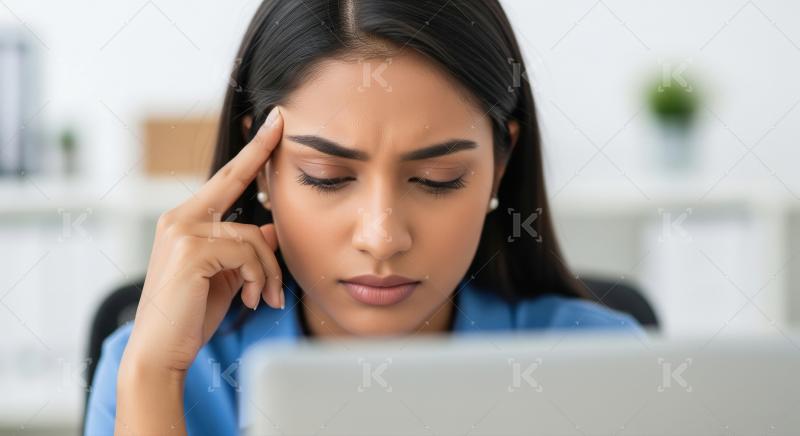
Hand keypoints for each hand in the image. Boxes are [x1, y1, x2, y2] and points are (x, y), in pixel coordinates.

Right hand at [121, 106, 284, 374]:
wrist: (161, 351)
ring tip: (265, 297)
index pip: (225, 178)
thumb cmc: (191, 314)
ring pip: (253, 234)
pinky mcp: (191, 250)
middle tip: (282, 123)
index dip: (251, 150)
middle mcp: (180, 218)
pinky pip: (248, 252)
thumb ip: (246, 249)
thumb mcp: (228, 276)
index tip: (273, 123)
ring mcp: (183, 231)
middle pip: (236, 183)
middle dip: (260, 153)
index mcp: (186, 220)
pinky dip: (259, 278)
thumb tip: (273, 228)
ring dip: (269, 270)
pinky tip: (253, 300)